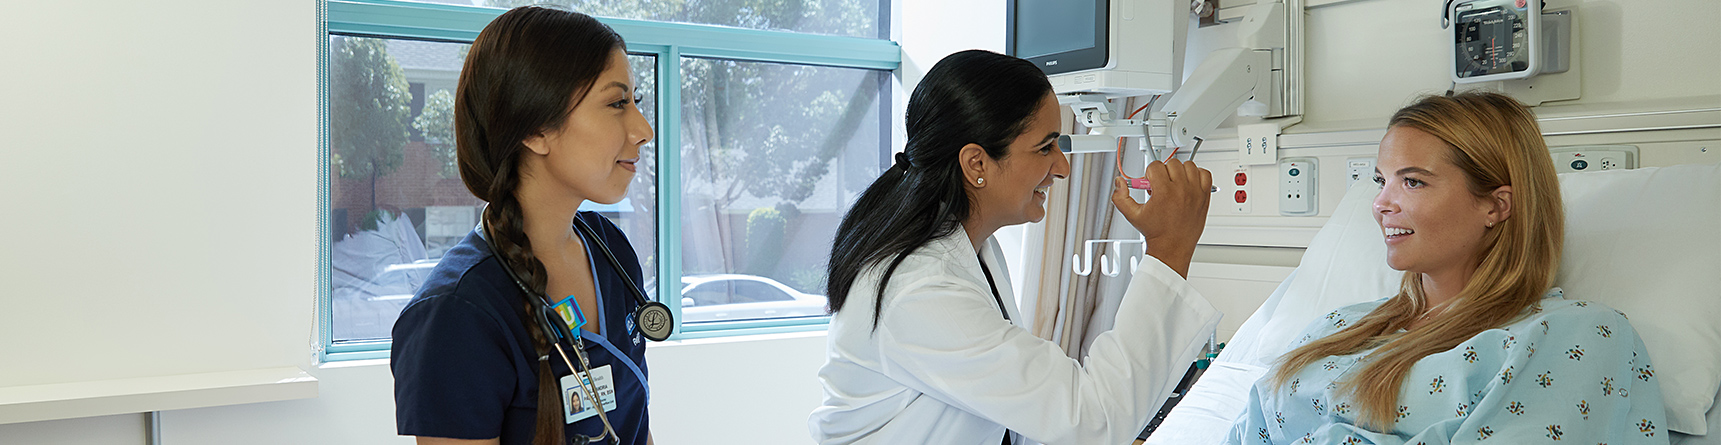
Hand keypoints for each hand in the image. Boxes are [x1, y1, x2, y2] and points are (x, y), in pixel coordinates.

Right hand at [1111, 159, 1211, 276]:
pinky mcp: (1205, 196)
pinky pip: (1205, 174)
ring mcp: (1195, 192)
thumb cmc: (1156, 233)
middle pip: (1172, 164)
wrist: (1172, 247)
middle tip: (1161, 185)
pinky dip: (1197, 175)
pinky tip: (1188, 184)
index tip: (1150, 183)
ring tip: (1174, 184)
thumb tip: (1119, 182)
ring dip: (1180, 172)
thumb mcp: (1132, 215)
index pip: (1156, 166)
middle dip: (1164, 172)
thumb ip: (1120, 197)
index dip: (1149, 174)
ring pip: (1188, 166)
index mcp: (1164, 192)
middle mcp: (1181, 190)